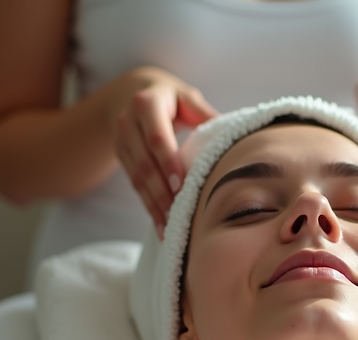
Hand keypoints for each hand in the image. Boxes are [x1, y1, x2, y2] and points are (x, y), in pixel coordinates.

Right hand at [112, 67, 218, 236]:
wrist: (128, 93)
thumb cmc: (170, 98)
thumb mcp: (187, 98)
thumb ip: (205, 115)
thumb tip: (237, 136)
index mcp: (147, 104)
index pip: (157, 137)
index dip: (168, 162)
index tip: (181, 185)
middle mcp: (128, 122)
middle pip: (144, 163)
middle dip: (161, 191)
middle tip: (178, 214)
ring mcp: (121, 141)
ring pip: (137, 179)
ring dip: (154, 205)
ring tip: (170, 228)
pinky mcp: (120, 157)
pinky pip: (135, 185)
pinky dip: (149, 206)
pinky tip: (161, 225)